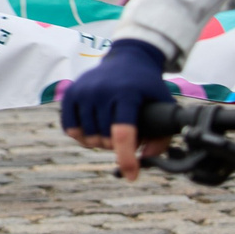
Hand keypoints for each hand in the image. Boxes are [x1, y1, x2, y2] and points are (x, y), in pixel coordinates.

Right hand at [60, 38, 173, 179]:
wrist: (128, 57)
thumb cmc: (148, 86)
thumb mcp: (164, 105)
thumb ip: (162, 135)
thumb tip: (144, 158)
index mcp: (127, 93)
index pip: (123, 133)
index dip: (127, 158)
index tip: (132, 176)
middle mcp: (102, 91)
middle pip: (104, 139)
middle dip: (117, 148)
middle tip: (127, 139)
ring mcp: (83, 91)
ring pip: (86, 136)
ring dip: (99, 143)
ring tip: (111, 133)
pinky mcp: (70, 93)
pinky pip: (70, 128)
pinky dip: (81, 136)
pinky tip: (93, 130)